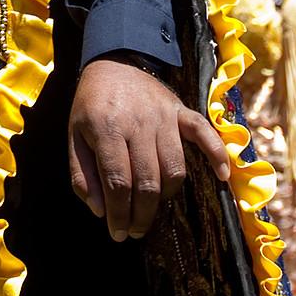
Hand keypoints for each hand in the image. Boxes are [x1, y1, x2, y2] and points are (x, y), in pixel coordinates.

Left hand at [69, 58, 229, 242]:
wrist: (113, 62)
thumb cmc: (92, 105)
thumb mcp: (74, 136)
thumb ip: (82, 175)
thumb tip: (100, 211)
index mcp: (107, 128)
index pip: (118, 183)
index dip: (118, 214)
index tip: (117, 233)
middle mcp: (139, 123)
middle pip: (147, 182)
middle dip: (141, 215)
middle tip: (134, 230)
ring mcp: (163, 116)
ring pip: (174, 169)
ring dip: (165, 198)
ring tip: (153, 210)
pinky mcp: (181, 110)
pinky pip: (204, 132)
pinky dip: (216, 154)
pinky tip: (221, 177)